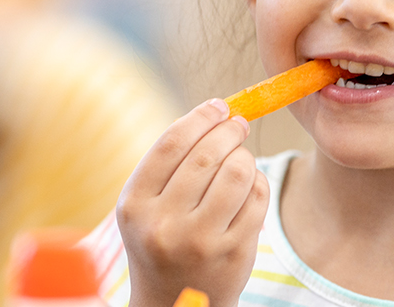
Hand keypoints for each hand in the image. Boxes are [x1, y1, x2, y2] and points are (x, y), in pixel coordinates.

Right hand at [116, 99, 268, 306]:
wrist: (173, 302)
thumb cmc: (161, 240)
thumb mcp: (145, 207)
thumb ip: (169, 164)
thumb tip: (217, 112)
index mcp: (134, 205)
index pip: (170, 144)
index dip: (199, 118)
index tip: (218, 107)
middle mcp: (164, 224)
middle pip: (206, 155)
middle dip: (229, 130)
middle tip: (238, 124)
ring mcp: (201, 241)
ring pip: (238, 172)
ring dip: (245, 156)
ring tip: (241, 158)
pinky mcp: (234, 252)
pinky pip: (257, 198)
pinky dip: (258, 183)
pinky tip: (249, 186)